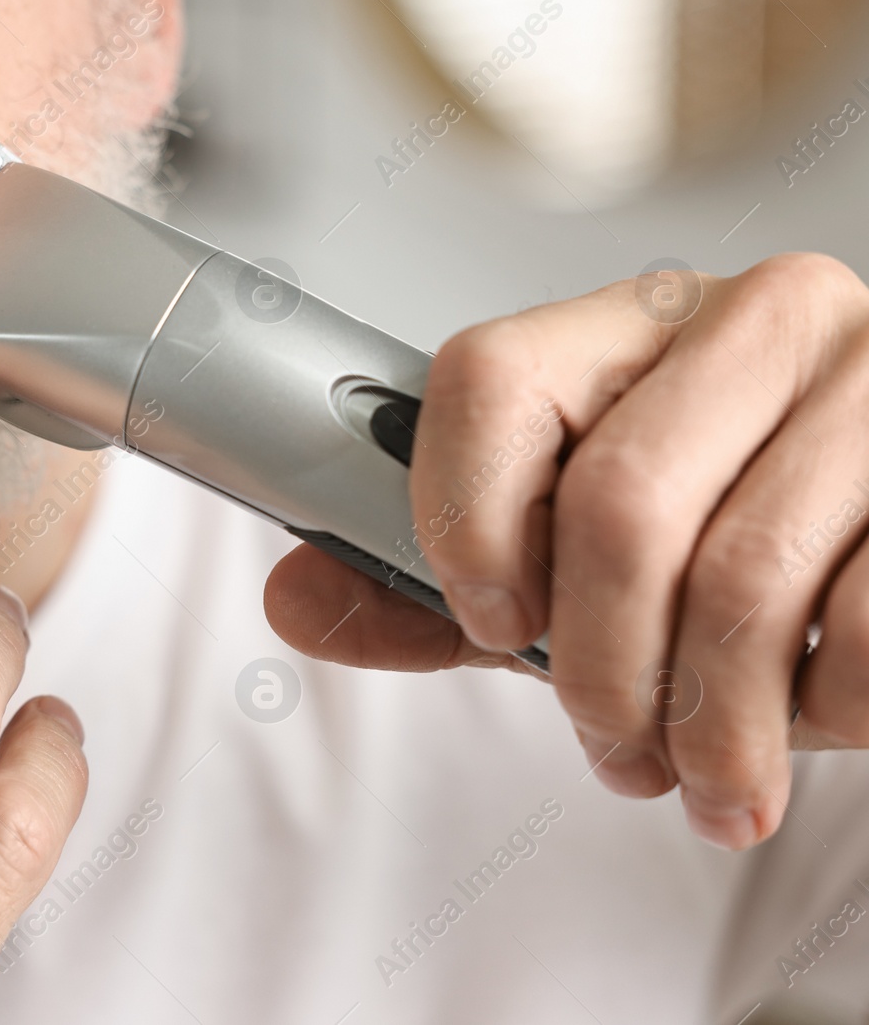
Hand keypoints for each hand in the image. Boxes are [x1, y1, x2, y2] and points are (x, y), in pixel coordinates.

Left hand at [265, 253, 868, 849]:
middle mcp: (757, 319)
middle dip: (596, 672)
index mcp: (630, 324)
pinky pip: (864, 626)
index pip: (487, 378)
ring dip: (708, 725)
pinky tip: (809, 722)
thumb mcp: (570, 565)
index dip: (462, 518)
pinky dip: (825, 711)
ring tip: (708, 781)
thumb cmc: (722, 549)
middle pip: (615, 505)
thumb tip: (290, 601)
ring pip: (741, 579)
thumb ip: (436, 587)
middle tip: (613, 751)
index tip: (490, 622)